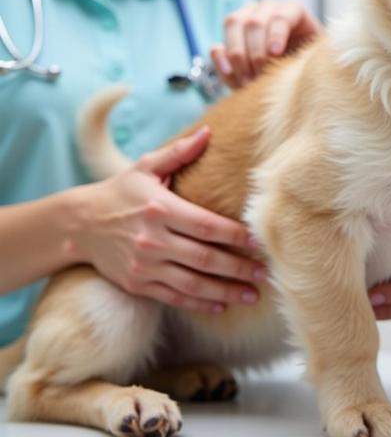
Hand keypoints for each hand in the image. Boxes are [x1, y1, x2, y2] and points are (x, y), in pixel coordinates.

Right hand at [72, 127, 267, 313]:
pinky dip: (199, 303)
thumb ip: (179, 152)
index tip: (259, 241)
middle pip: (204, 258)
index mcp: (160, 209)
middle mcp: (153, 240)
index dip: (235, 235)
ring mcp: (144, 265)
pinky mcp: (137, 283)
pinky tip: (221, 305)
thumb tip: (208, 132)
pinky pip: (174, 297)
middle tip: (265, 273)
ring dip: (225, 290)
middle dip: (238, 267)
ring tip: (252, 294)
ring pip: (192, 283)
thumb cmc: (121, 192)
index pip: (206, 225)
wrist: (79, 224)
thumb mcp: (146, 167)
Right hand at [210, 0, 321, 88]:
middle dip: (256, 52)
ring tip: (248, 81)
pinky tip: (228, 72)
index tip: (276, 55)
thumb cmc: (309, 67)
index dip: (276, 34)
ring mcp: (245, 19)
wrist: (294, 81)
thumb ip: (304, 57)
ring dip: (238, 55)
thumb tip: (281, 57)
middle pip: (254, 22)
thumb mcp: (313, 61)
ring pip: (232, 24)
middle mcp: (268, 9)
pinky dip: (220, 58)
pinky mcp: (229, 39)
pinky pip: (217, 44)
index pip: (281, 15)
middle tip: (261, 77)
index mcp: (293, 11)